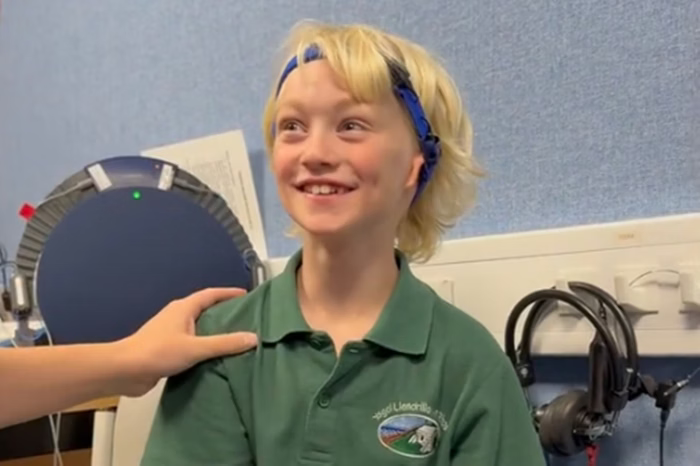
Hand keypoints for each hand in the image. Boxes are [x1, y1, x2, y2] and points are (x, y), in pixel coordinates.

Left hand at [116, 287, 257, 395]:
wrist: (124, 371)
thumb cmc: (158, 352)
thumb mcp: (195, 348)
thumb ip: (225, 344)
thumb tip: (254, 337)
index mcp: (183, 308)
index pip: (210, 294)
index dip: (228, 293)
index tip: (246, 296)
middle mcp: (177, 317)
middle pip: (205, 310)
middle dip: (225, 313)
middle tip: (246, 319)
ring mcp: (171, 333)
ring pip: (199, 329)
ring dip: (215, 332)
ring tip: (236, 339)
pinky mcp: (167, 350)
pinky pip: (192, 344)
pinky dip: (205, 348)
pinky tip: (216, 359)